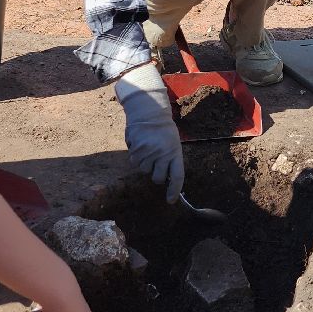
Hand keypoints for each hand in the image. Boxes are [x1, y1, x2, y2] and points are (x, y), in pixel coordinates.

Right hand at [113, 62, 184, 201]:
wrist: (148, 110)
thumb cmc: (162, 128)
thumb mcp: (172, 142)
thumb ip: (170, 158)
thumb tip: (166, 177)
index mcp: (175, 152)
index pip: (177, 176)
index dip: (174, 191)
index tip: (170, 201)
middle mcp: (163, 154)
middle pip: (158, 178)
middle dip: (156, 175)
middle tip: (156, 164)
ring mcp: (149, 152)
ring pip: (144, 170)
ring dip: (145, 164)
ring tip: (148, 149)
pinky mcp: (137, 149)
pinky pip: (135, 162)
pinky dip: (136, 156)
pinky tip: (140, 145)